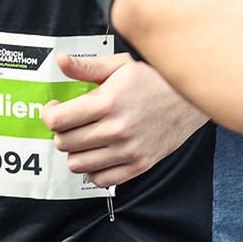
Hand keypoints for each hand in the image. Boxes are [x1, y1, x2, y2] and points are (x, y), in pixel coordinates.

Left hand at [42, 53, 207, 186]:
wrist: (193, 97)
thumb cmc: (157, 78)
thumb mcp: (120, 64)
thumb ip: (86, 67)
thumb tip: (61, 62)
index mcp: (107, 103)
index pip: (58, 121)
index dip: (49, 114)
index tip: (54, 108)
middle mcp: (116, 130)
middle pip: (64, 143)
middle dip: (60, 131)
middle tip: (68, 121)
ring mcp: (128, 151)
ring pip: (78, 164)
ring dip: (74, 151)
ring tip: (82, 136)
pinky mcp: (140, 165)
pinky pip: (102, 180)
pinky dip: (93, 170)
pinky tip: (97, 153)